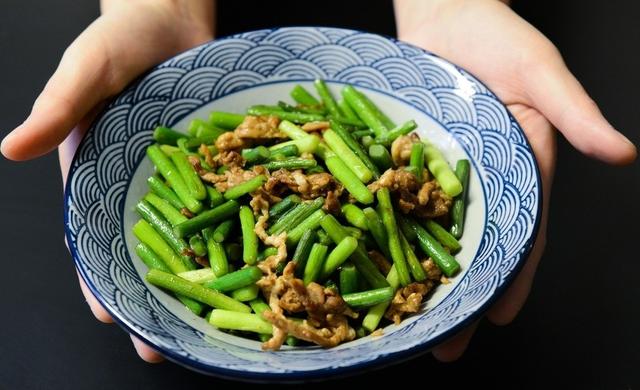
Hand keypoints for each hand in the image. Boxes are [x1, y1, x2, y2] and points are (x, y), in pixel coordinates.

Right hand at [1, 0, 213, 362]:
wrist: (170, 14)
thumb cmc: (119, 39)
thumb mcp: (84, 70)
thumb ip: (57, 109)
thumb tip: (10, 149)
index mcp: (96, 172)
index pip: (91, 235)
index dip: (99, 277)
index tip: (112, 316)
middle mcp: (136, 181)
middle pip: (140, 248)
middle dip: (150, 295)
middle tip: (163, 344)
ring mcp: (177, 174)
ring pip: (186, 233)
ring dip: (197, 275)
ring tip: (209, 322)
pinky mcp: (212, 159)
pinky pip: (224, 198)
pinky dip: (233, 229)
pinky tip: (250, 260)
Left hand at [394, 0, 635, 360]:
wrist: (445, 12)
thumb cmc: (499, 38)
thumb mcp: (541, 73)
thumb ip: (576, 115)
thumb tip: (623, 155)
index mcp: (521, 168)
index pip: (522, 232)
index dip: (513, 275)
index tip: (497, 316)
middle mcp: (483, 178)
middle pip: (475, 244)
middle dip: (463, 293)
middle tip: (445, 343)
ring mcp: (444, 171)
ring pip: (434, 231)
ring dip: (423, 275)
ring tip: (406, 322)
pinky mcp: (411, 158)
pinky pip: (400, 200)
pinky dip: (390, 231)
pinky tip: (375, 262)